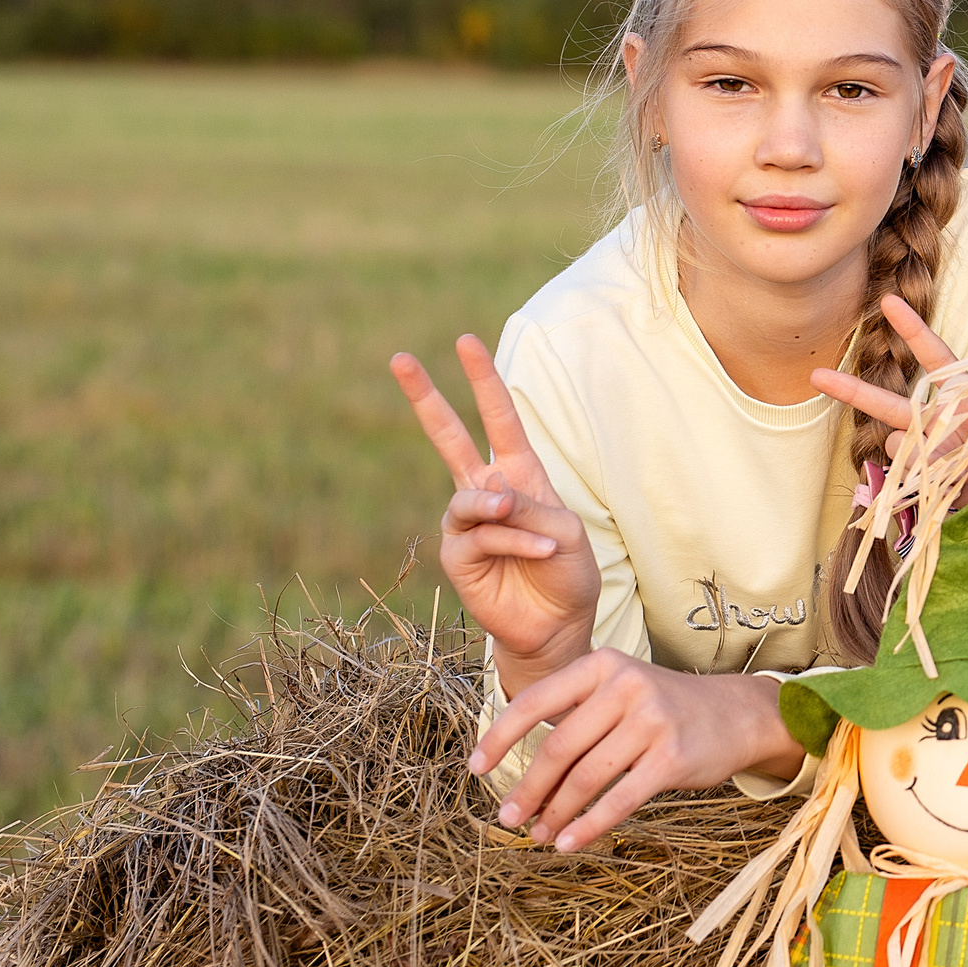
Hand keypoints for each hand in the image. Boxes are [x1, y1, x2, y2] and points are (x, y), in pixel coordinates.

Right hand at [390, 336, 599, 682]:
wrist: (558, 625)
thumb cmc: (567, 574)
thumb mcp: (565, 530)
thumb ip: (529, 507)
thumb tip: (486, 495)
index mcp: (518, 474)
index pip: (498, 418)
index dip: (483, 381)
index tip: (464, 341)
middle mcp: (486, 492)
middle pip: (449, 437)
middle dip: (425, 397)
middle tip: (400, 358)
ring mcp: (467, 524)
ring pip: (471, 499)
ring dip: (505, 512)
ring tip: (530, 525)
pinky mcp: (457, 556)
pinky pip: (480, 537)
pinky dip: (515, 543)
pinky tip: (540, 552)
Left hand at [471, 650, 807, 852]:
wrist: (736, 714)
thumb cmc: (665, 708)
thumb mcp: (621, 690)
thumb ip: (578, 716)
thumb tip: (525, 773)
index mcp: (603, 665)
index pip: (536, 701)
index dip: (500, 737)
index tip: (477, 768)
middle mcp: (626, 686)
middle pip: (559, 747)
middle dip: (528, 788)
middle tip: (509, 818)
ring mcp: (652, 721)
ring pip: (585, 777)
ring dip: (555, 812)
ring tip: (538, 834)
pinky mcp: (672, 758)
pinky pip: (618, 799)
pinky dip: (588, 826)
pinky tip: (568, 842)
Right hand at [811, 296, 967, 491]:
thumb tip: (925, 456)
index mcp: (961, 393)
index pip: (935, 357)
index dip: (913, 331)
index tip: (888, 301)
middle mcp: (935, 418)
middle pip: (887, 405)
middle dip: (851, 391)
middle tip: (815, 376)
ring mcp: (924, 448)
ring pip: (899, 449)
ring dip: (927, 460)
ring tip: (964, 468)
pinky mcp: (920, 476)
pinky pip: (909, 478)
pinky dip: (928, 484)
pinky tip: (953, 485)